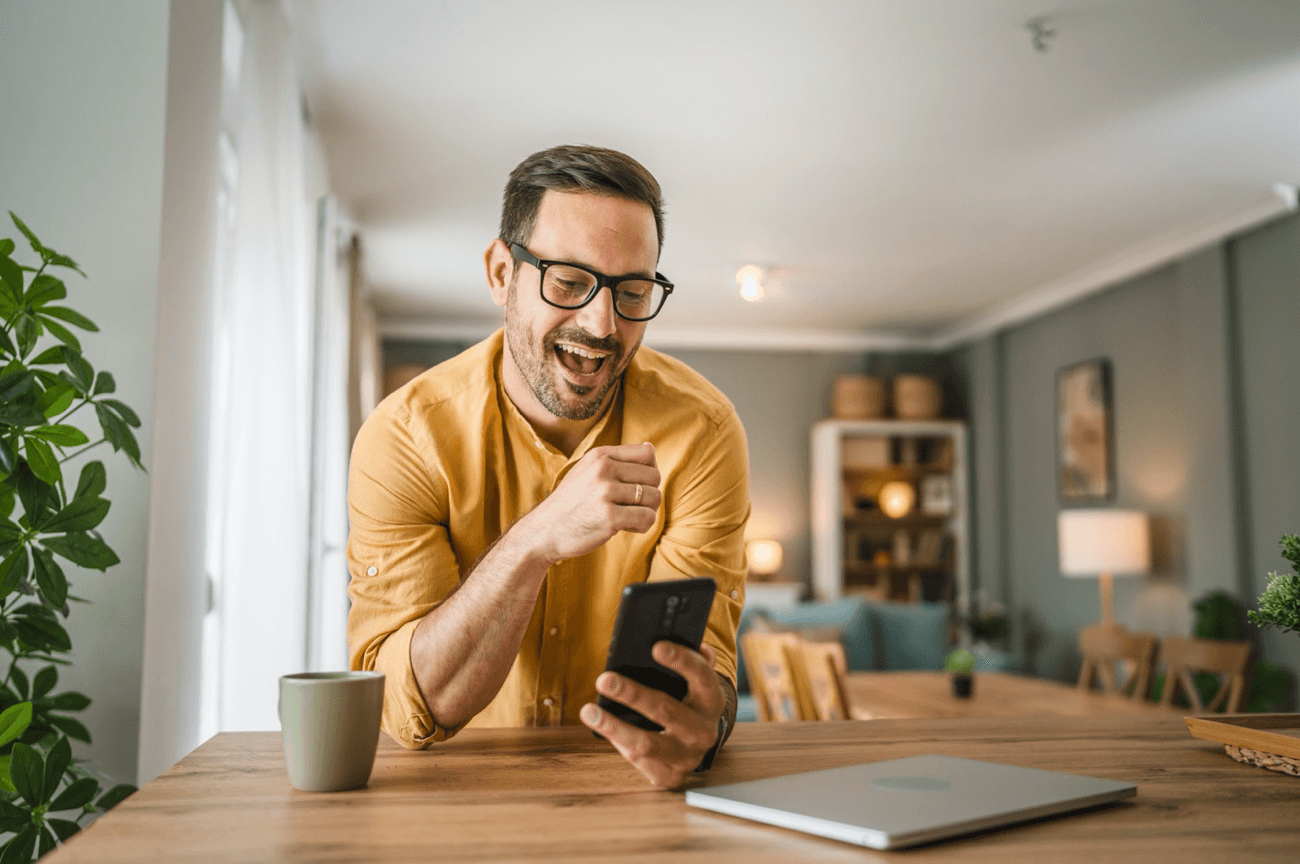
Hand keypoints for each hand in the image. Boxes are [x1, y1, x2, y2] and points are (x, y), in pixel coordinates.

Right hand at [523, 442, 661, 563]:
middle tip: (633, 506)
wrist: (544, 530)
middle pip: (654, 476)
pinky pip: (647, 517)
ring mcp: (605, 492)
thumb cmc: (571, 503)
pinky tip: (627, 528)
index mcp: (600, 455)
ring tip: (629, 517)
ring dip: (647, 511)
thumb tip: (650, 448)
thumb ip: (615, 460)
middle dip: (649, 494)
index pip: (647, 453)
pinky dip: (642, 525)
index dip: (649, 471)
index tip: (636, 485)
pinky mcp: (609, 517)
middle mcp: (603, 469)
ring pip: (654, 497)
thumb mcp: (587, 471)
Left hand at [580, 642, 724, 788]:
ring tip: (588, 711)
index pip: (701, 676)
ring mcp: (687, 757)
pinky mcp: (669, 775)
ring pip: (646, 743)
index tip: (656, 647)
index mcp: (712, 701)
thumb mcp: (695, 682)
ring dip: (613, 725)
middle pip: (666, 710)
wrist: (695, 744)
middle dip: (632, 694)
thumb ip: (695, 660)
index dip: (681, 661)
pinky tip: (599, 726)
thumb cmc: (688, 702)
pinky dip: (616, 741)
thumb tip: (689, 641)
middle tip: (605, 679)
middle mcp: (703, 731)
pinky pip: (637, 760)